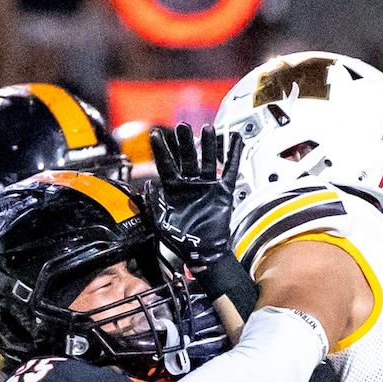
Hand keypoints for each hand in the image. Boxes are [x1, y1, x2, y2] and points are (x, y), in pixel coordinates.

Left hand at [149, 123, 242, 263]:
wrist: (202, 252)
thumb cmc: (180, 240)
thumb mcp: (160, 222)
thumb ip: (153, 203)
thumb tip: (149, 185)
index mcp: (173, 189)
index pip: (166, 165)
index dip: (161, 150)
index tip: (155, 134)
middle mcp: (190, 184)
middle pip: (187, 157)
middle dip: (185, 142)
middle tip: (182, 127)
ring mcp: (207, 186)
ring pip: (208, 160)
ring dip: (208, 145)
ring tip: (208, 129)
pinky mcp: (223, 191)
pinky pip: (229, 170)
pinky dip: (233, 155)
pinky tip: (234, 140)